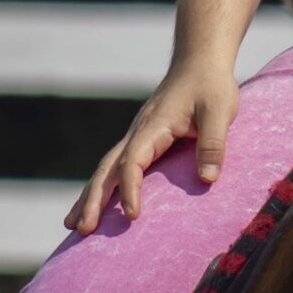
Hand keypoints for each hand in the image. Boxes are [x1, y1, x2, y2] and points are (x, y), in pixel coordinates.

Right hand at [66, 61, 240, 232]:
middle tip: (81, 229)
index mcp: (152, 127)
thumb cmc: (210, 86)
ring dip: (90, 196)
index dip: (130, 189)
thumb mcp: (220, 112)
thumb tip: (208, 179)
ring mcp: (136, 136)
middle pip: (107, 169)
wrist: (199, 63)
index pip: (132, 162)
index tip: (133, 216)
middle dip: (93, 200)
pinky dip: (102, 186)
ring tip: (72, 225)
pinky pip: (116, 166)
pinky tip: (95, 203)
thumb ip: (214, 143)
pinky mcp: (142, 140)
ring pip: (106, 168)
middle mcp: (137, 132)